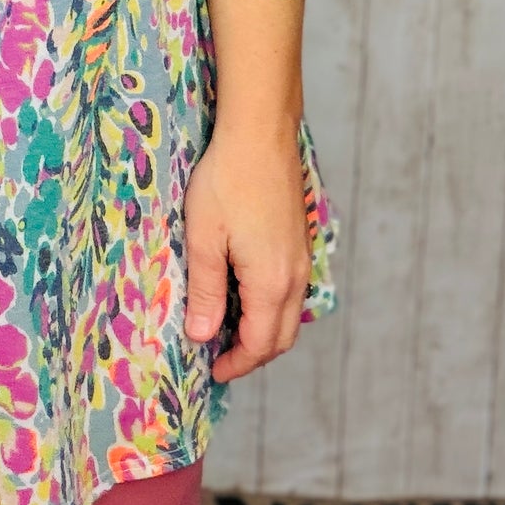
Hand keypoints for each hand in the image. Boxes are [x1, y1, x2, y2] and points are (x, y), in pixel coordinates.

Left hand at [182, 118, 311, 381]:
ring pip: (289, 314)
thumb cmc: (226, 181)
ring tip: (226, 327)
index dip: (236, 364)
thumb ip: (206, 291)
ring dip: (263, 331)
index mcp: (271, 283)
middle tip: (218, 356)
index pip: (260, 345)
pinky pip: (291, 290)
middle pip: (280, 337)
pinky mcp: (298, 240)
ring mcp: (301, 258)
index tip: (212, 371)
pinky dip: (270, 306)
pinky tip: (242, 292)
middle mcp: (295, 276)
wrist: (261, 133)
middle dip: (252, 354)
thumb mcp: (204, 238)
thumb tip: (203, 337)